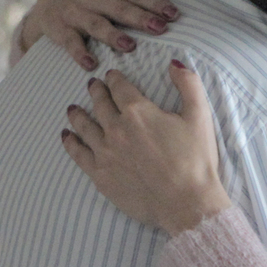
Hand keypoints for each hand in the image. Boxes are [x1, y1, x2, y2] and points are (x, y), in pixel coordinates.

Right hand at [16, 0, 182, 71]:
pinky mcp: (60, 29)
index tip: (174, 14)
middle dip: (140, 18)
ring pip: (95, 24)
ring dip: (112, 35)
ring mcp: (75, 12)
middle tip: (160, 29)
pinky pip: (70, 42)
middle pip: (119, 8)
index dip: (155, 2)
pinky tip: (91, 64)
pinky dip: (79, 53)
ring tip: (130, 46)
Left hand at [60, 62, 230, 234]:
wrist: (186, 203)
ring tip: (72, 108)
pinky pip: (78, 154)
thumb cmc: (196, 160)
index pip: (120, 88)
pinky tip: (66, 136)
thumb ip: (188, 85)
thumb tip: (174, 63)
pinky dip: (70, 142)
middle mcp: (116, 129)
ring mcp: (105, 152)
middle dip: (96, 91)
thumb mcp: (200, 116)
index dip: (114, 78)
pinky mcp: (100, 174)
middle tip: (92, 85)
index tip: (111, 75)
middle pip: (100, 104)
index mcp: (139, 112)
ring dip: (78, 114)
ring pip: (85, 126)